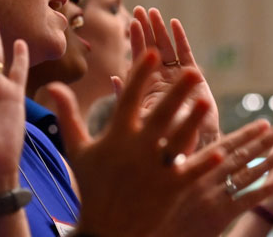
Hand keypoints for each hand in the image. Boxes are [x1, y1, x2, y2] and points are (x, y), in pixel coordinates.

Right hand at [46, 50, 272, 236]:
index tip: (151, 52)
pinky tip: (218, 152)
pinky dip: (201, 163)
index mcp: (115, 136)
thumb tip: (54, 84)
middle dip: (176, 93)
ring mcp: (153, 170)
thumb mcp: (77, 148)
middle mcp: (135, 149)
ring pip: (177, 141)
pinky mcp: (169, 190)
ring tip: (207, 101)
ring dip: (193, 122)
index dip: (140, 75)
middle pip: (159, 115)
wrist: (104, 228)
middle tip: (192, 71)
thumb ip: (68, 114)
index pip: (128, 98)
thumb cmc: (92, 184)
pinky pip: (188, 173)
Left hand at [125, 6, 220, 150]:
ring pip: (168, 49)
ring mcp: (177, 77)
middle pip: (152, 49)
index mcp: (145, 86)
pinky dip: (181, 40)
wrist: (188, 152)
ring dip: (161, 30)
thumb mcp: (138, 118)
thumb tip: (112, 77)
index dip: (135, 40)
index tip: (130, 22)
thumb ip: (126, 97)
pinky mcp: (195, 79)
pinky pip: (186, 55)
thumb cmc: (159, 140)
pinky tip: (175, 24)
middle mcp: (160, 79)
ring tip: (155, 13)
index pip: (138, 58)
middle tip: (140, 10)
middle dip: (146, 29)